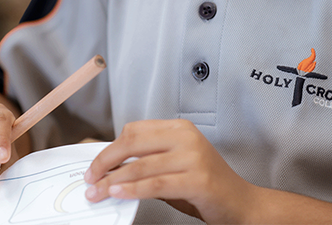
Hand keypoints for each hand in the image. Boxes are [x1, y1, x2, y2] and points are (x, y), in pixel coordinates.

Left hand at [83, 119, 258, 224]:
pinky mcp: (197, 179)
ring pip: (141, 166)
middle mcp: (185, 137)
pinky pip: (156, 184)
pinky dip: (132, 189)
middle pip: (133, 143)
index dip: (110, 148)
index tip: (95, 164)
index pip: (134, 131)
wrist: (241, 204)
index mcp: (179, 128)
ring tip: (97, 191)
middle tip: (90, 178)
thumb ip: (146, 164)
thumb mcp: (174, 167)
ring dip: (114, 180)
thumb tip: (110, 169)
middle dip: (106, 161)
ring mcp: (193, 157)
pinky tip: (118, 193)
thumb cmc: (205, 186)